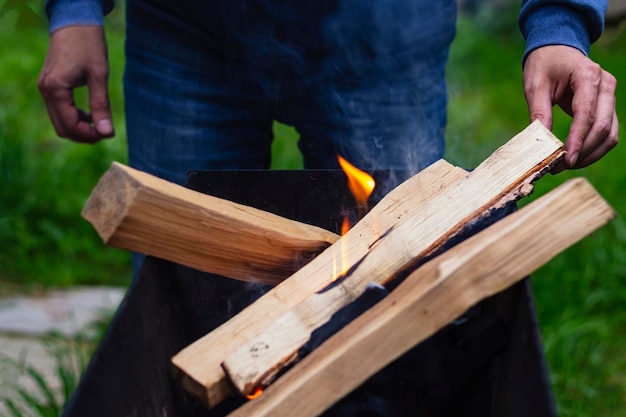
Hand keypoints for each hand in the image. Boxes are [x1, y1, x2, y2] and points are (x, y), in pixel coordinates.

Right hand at [38, 26, 113, 142]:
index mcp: (55, 89)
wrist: (75, 21)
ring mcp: (45, 88)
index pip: (70, 126)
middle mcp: (46, 91)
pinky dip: (74, 117)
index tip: (109, 134)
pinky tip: (92, 115)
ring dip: (80, 128)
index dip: (90, 135)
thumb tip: (107, 132)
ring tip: (101, 124)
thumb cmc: (89, 45)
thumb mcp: (99, 76)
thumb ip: (101, 106)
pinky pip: (59, 110)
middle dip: (84, 135)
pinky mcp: (50, 85)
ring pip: (60, 121)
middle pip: (62, 128)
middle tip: (106, 132)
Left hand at [523, 45, 617, 172]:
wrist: (557, 48)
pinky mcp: (608, 105)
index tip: (566, 160)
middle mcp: (605, 85)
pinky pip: (608, 131)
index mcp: (587, 76)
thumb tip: (541, 140)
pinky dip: (594, 148)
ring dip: (591, 154)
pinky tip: (576, 156)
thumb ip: (539, 112)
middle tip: (559, 167)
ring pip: (610, 133)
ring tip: (566, 165)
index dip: (577, 140)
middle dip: (583, 151)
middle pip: (602, 127)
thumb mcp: (535, 85)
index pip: (586, 114)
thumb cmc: (544, 64)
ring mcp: (610, 95)